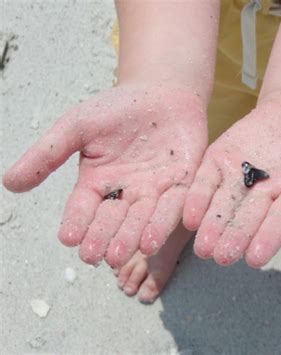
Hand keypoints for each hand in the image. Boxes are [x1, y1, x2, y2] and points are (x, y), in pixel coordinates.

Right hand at [3, 85, 206, 267]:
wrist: (162, 93)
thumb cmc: (118, 108)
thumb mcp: (78, 126)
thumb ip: (49, 153)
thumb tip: (10, 183)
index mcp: (98, 184)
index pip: (84, 207)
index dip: (77, 222)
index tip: (68, 238)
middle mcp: (126, 194)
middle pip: (114, 220)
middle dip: (105, 238)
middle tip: (96, 256)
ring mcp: (155, 192)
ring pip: (143, 218)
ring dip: (133, 236)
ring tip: (124, 254)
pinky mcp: (183, 185)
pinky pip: (175, 204)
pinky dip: (165, 220)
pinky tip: (155, 237)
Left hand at [183, 99, 280, 267]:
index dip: (270, 236)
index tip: (256, 259)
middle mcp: (266, 193)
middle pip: (249, 218)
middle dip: (236, 237)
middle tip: (223, 259)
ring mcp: (241, 178)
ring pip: (224, 205)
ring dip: (213, 225)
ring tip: (203, 248)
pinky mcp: (221, 161)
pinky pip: (207, 180)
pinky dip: (199, 196)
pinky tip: (188, 214)